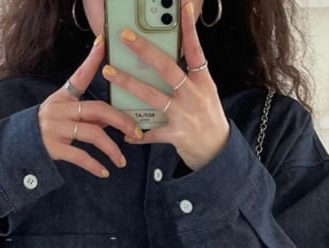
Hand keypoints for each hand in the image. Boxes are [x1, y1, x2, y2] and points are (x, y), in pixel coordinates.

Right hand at [38, 33, 144, 178]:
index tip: (102, 43)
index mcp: (63, 98)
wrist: (19, 147)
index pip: (79, 76)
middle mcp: (59, 110)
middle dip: (121, 121)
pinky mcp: (54, 148)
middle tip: (136, 132)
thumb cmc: (48, 130)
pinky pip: (80, 156)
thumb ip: (87, 115)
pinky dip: (95, 165)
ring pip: (93, 134)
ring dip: (111, 148)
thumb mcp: (63, 115)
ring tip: (121, 161)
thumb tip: (113, 121)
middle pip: (97, 110)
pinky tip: (105, 172)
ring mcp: (56, 128)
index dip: (91, 60)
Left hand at [107, 0, 229, 171]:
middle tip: (126, 37)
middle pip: (167, 68)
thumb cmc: (209, 120)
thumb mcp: (206, 95)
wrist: (218, 152)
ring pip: (152, 96)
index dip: (189, 29)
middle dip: (145, 51)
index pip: (196, 51)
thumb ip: (190, 79)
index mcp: (202, 82)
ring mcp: (184, 115)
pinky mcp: (176, 135)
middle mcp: (193, 96)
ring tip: (110, 73)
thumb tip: (167, 62)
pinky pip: (152, 133)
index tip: (182, 8)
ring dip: (129, 83)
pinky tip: (126, 134)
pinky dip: (138, 134)